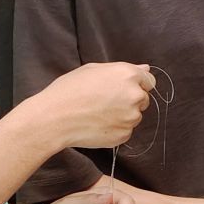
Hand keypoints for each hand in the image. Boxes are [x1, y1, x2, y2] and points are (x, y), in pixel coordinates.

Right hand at [24, 62, 155, 150]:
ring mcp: (131, 117)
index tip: (121, 90)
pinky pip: (125, 131)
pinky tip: (97, 125)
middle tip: (104, 102)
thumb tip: (146, 69)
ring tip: (97, 114)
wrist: (54, 118)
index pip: (149, 81)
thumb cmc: (69, 90)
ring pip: (134, 116)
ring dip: (122, 116)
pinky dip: (115, 129)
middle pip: (143, 99)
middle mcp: (135, 95)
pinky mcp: (124, 135)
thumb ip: (123, 69)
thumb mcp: (93, 69)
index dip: (136, 85)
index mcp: (128, 75)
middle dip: (129, 101)